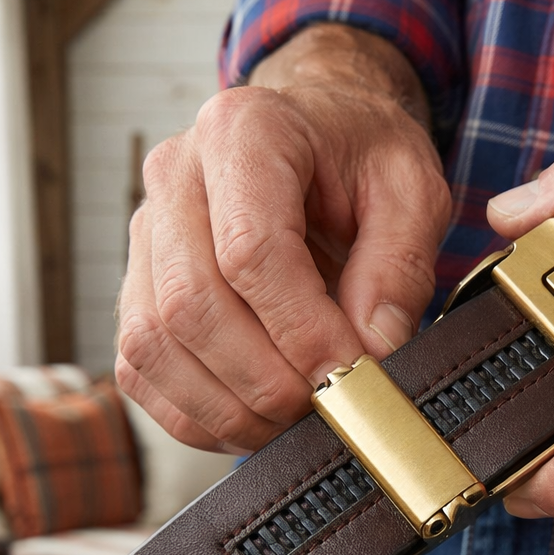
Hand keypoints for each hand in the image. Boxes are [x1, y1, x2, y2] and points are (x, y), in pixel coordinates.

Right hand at [116, 25, 449, 453]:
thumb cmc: (365, 155)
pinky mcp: (140, 285)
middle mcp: (175, 177)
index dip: (302, 330)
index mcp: (244, 132)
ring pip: (152, 343)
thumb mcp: (413, 190)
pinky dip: (195, 412)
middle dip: (265, 380)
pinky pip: (142, 368)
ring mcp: (147, 233)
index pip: (250, 250)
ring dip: (227, 407)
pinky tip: (255, 420)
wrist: (324, 131)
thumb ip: (400, 266)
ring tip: (298, 422)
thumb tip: (373, 351)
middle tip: (329, 407)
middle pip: (191, 304)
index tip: (351, 374)